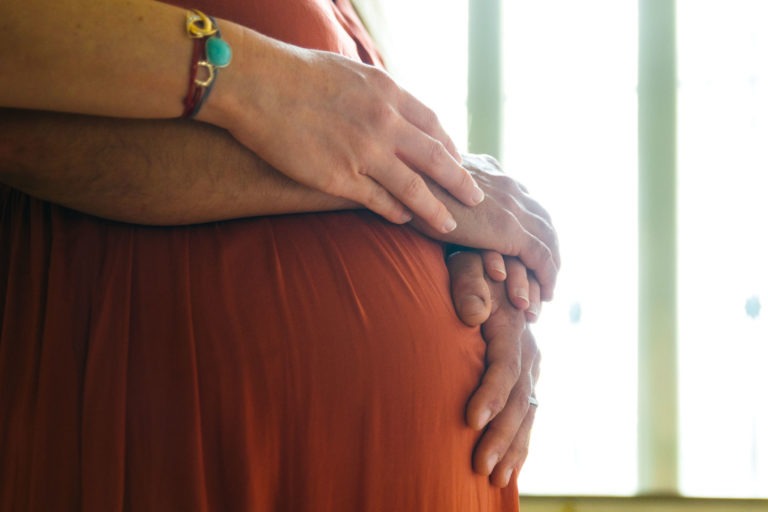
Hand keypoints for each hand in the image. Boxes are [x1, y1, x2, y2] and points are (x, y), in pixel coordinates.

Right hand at [209, 39, 483, 233]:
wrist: (257, 85)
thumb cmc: (296, 73)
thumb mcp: (350, 71)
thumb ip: (377, 93)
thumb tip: (391, 107)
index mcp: (388, 93)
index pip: (432, 125)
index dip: (449, 147)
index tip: (456, 161)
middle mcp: (384, 123)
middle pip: (435, 159)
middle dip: (459, 182)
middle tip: (474, 198)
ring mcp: (364, 153)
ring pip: (414, 188)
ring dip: (435, 209)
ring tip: (449, 224)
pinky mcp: (339, 178)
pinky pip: (378, 201)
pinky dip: (396, 212)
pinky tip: (404, 219)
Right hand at [412, 153, 558, 299]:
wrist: (406, 180)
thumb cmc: (402, 183)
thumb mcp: (427, 183)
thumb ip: (439, 192)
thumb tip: (431, 200)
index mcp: (489, 170)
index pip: (521, 199)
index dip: (529, 224)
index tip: (528, 246)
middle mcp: (506, 184)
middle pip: (541, 217)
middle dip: (547, 245)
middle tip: (546, 271)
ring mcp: (510, 204)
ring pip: (547, 238)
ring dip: (551, 264)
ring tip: (547, 288)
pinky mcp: (508, 228)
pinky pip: (540, 256)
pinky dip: (547, 276)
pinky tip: (545, 295)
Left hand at [448, 251, 540, 486]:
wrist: (491, 265)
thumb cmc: (469, 265)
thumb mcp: (466, 264)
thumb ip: (468, 285)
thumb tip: (472, 314)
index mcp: (512, 325)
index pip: (505, 366)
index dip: (491, 394)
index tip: (471, 421)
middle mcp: (528, 348)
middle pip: (520, 399)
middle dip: (501, 435)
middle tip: (478, 466)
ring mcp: (531, 364)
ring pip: (527, 412)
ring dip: (513, 447)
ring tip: (494, 478)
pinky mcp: (527, 376)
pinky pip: (528, 413)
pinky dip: (520, 442)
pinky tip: (508, 468)